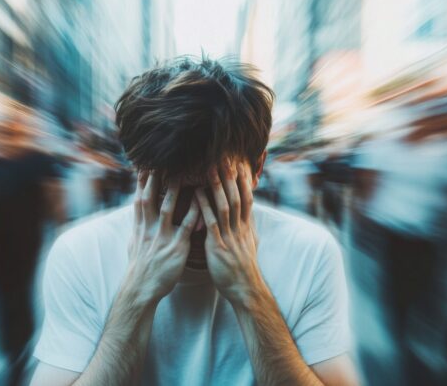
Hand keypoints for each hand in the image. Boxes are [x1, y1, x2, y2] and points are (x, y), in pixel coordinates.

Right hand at [127, 171, 199, 303]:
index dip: (141, 182)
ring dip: (173, 191)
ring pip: (167, 208)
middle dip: (153, 179)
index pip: (139, 199)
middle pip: (149, 198)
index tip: (144, 165)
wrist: (142, 288)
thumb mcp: (134, 243)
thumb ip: (139, 226)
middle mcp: (149, 229)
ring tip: (180, 174)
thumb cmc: (140, 267)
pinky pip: (186, 227)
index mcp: (139, 227)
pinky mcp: (176, 247)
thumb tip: (137, 214)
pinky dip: (194, 214)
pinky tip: (201, 202)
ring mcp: (162, 237)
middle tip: (159, 161)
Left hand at [195, 160, 262, 306]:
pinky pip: (211, 222)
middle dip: (231, 177)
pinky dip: (205, 206)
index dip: (244, 180)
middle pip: (237, 196)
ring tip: (211, 169)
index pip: (247, 198)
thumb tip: (247, 216)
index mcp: (246, 227)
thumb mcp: (248, 244)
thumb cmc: (243, 269)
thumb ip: (245, 228)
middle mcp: (240, 228)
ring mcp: (229, 236)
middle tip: (225, 158)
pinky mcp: (218, 245)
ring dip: (218, 186)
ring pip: (225, 205)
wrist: (245, 289)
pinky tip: (197, 193)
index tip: (241, 163)